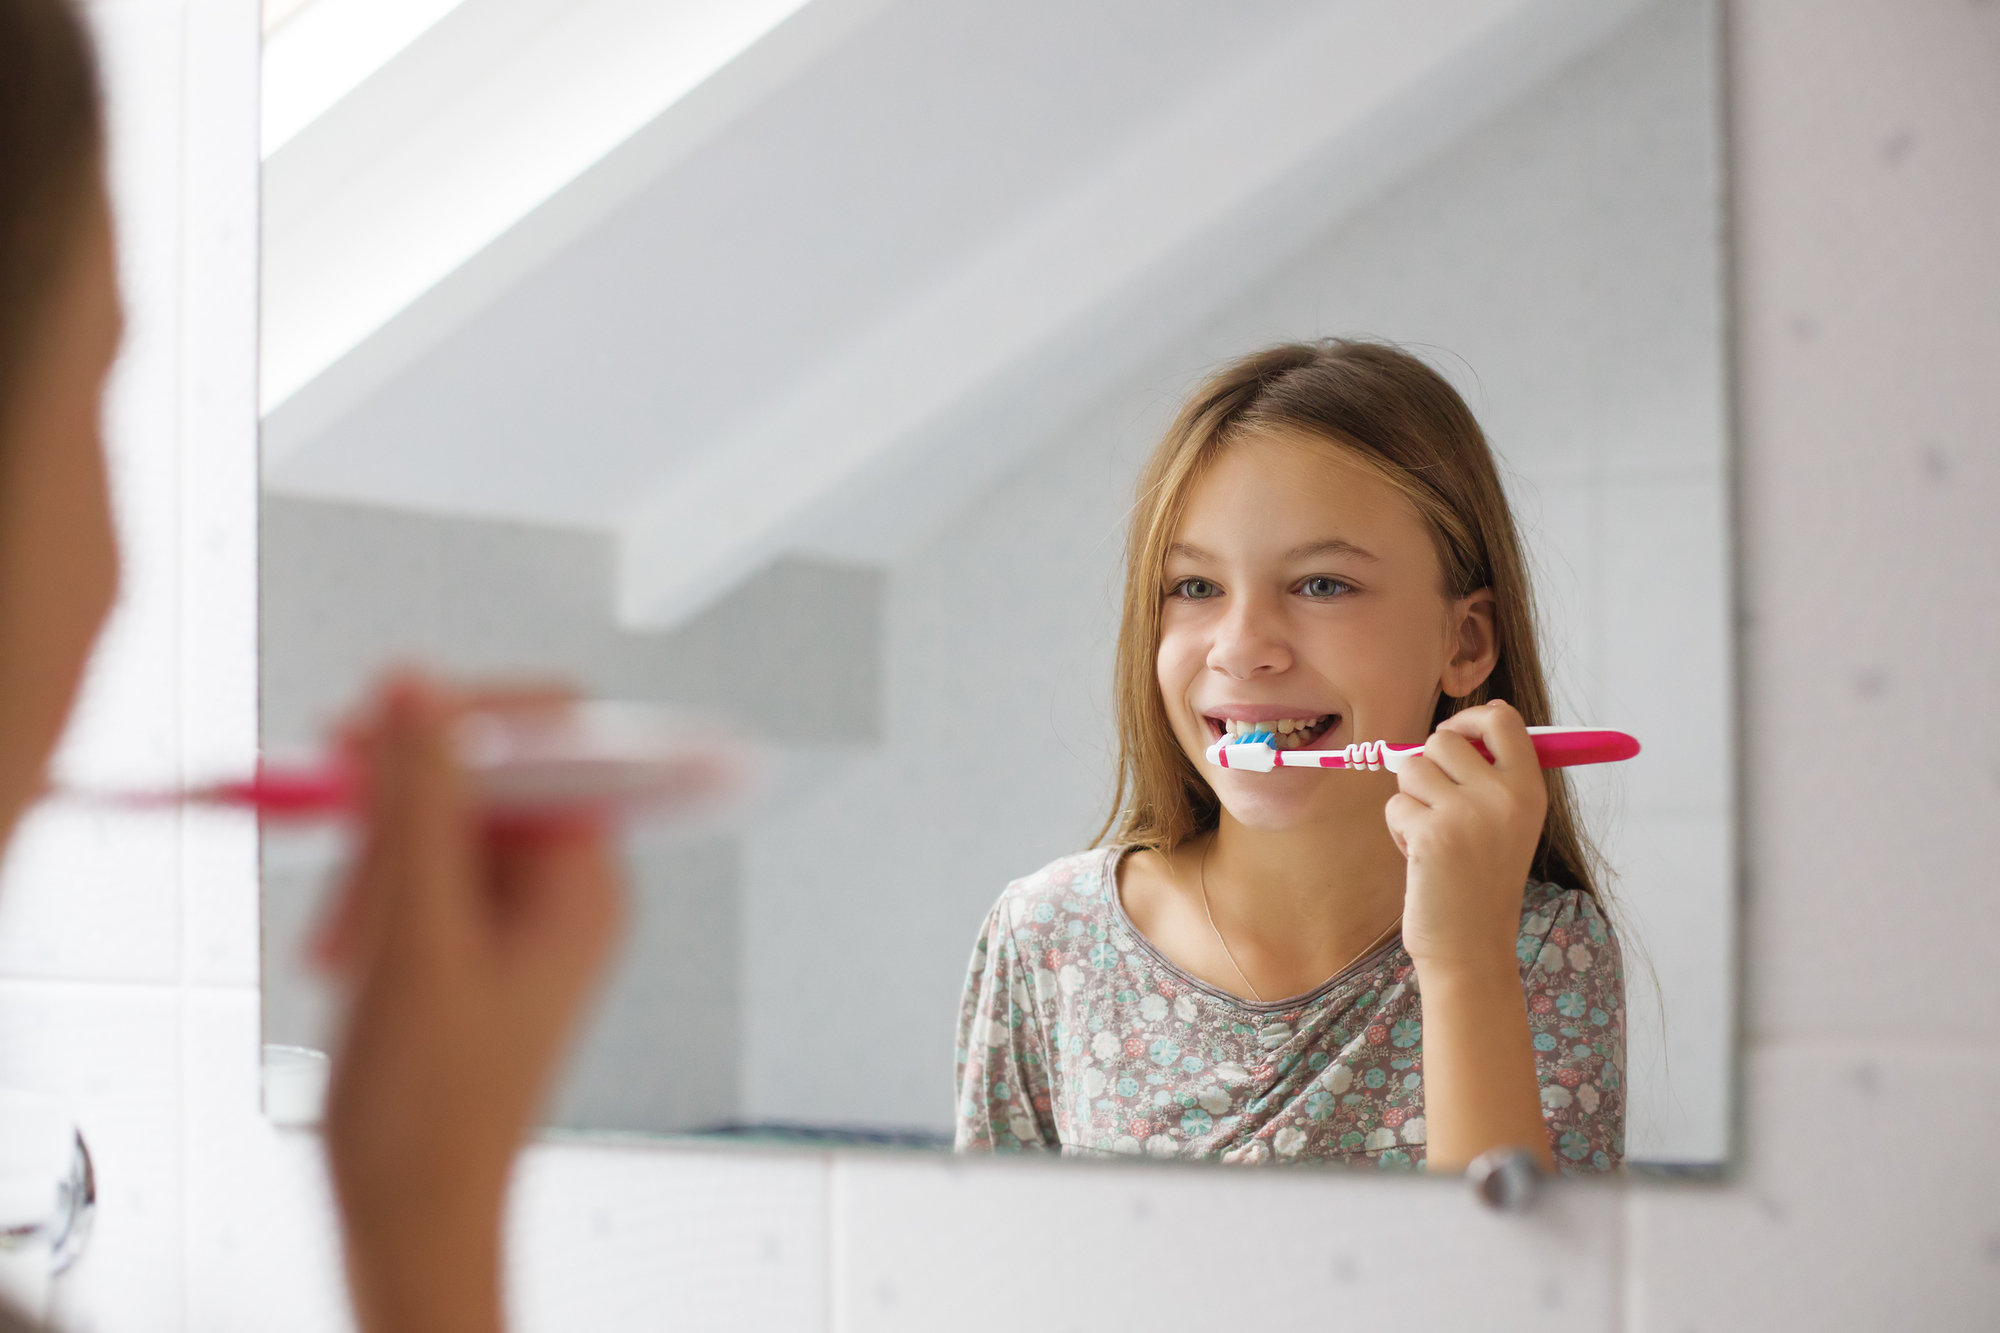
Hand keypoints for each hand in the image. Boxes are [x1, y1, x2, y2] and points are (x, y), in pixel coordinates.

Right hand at [314, 675, 625, 1332]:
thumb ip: (421, 802)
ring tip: (344, 946)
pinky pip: (421, 874)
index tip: (373, 732)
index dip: (463, 715)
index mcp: (587, 879)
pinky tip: (350, 959)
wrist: (410, 1216)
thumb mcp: (416, 937)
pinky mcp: (474, 939)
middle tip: (335, 830)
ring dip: (374, 865)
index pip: (554, 733)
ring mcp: (520, 914)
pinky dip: (374, 901)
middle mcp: (566, 887)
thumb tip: (421, 687)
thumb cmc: (431, 1113)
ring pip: (438, 823)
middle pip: (482, 773)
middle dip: (398, 809)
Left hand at [1382, 700, 1552, 1170]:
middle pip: (1444, 737)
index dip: (1470, 719)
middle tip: (1435, 804)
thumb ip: (1490, 778)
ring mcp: (1467, 813)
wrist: (1471, 948)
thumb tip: (1456, 729)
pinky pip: (1396, 804)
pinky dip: (1399, 829)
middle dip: (1426, 765)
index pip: (1502, 719)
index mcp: (1530, 790)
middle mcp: (1503, 795)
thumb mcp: (1507, 825)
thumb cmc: (1481, 884)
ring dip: (1410, 798)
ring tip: (1430, 836)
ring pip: (1411, 767)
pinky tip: (1420, 860)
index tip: (1455, 738)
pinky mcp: (1431, 833)